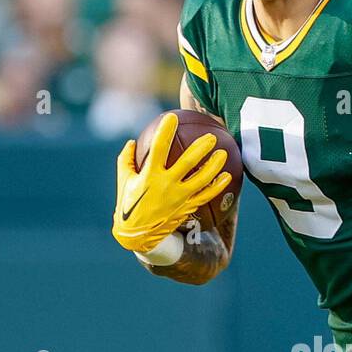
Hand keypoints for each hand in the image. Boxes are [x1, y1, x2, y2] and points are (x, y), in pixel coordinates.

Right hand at [113, 113, 232, 252]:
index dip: (165, 131)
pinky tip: (228, 177)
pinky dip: (218, 186)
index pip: (158, 148)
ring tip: (224, 153)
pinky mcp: (187, 208)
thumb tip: (132, 141)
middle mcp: (166, 186)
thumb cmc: (129, 203)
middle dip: (201, 147)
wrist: (138, 236)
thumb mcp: (123, 180)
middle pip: (188, 162)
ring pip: (202, 179)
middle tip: (212, 136)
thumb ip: (127, 159)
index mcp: (149, 175)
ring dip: (215, 165)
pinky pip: (206, 196)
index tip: (172, 116)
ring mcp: (178, 198)